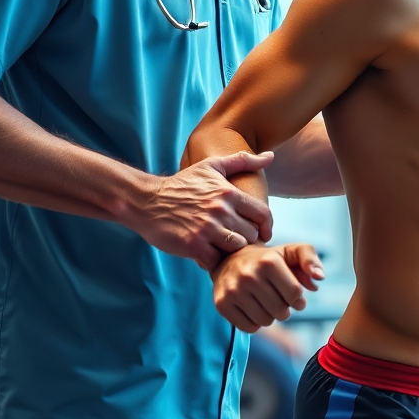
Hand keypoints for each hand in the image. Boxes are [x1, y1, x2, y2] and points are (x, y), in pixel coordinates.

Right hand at [129, 152, 274, 270]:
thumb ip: (242, 161)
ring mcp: (207, 229)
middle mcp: (220, 211)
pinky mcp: (193, 246)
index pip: (263, 214)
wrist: (147, 201)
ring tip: (224, 248)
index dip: (266, 226)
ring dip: (232, 251)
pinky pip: (216, 261)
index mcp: (228, 193)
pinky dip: (215, 261)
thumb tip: (270, 157)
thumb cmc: (182, 184)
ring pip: (237, 248)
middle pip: (251, 234)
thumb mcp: (212, 166)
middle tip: (238, 240)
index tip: (262, 233)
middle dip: (247, 238)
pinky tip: (209, 254)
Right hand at [212, 243, 324, 332]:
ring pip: (266, 322)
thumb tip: (319, 278)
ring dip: (270, 316)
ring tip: (266, 303)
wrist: (230, 259)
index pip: (295, 295)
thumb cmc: (268, 259)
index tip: (294, 295)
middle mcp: (249, 275)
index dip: (298, 300)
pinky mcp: (222, 304)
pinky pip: (249, 328)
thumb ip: (310, 260)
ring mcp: (233, 290)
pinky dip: (255, 323)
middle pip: (281, 312)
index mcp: (269, 261)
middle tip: (279, 299)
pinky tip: (253, 308)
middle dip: (285, 309)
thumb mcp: (291, 252)